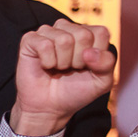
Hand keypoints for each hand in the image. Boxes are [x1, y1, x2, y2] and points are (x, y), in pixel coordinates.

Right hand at [10, 20, 115, 135]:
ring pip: (64, 39)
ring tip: (58, 68)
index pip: (101, 33)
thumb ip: (107, 64)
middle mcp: (68, 29)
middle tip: (70, 69)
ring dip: (62, 62)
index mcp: (88, 34)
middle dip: (78, 60)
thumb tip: (89, 52)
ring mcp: (48, 32)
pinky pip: (44, 44)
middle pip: (83, 35)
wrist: (50, 107)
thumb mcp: (101, 82)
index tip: (87, 67)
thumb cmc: (75, 91)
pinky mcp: (30, 40)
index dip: (96, 56)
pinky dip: (47, 62)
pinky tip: (45, 66)